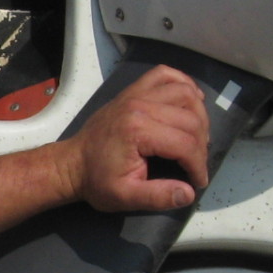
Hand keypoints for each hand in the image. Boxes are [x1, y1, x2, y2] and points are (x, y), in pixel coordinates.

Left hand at [64, 65, 211, 212]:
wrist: (71, 164)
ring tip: (196, 138)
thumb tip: (188, 193)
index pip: (186, 144)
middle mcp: (139, 105)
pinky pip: (165, 75)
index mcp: (137, 130)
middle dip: (201, 145)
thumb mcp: (125, 196)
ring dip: (199, 114)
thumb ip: (158, 196)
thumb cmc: (96, 180)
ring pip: (185, 93)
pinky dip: (184, 84)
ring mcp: (136, 94)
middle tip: (196, 163)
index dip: (198, 165)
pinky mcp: (133, 90)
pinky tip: (191, 101)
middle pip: (191, 119)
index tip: (198, 180)